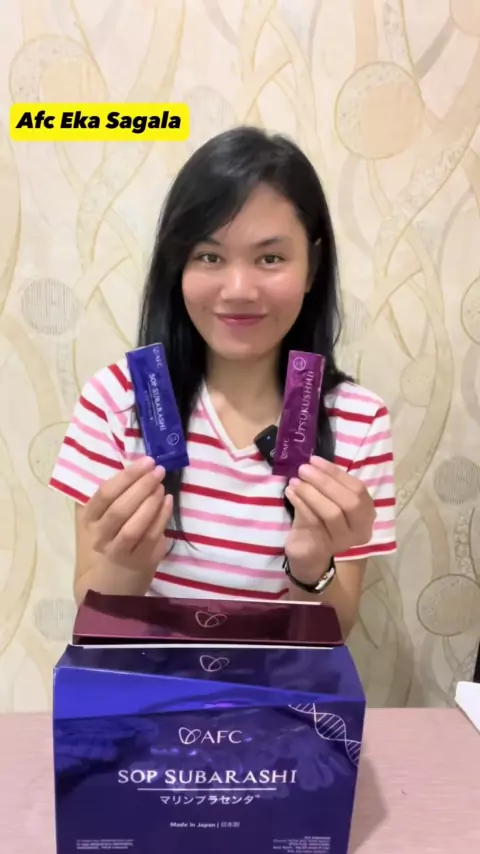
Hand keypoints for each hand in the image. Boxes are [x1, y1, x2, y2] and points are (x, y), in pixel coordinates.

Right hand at [84, 457, 172, 574]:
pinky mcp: (139, 563)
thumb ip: (107, 501)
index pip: (104, 494)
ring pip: (133, 526)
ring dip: (150, 502)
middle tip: (157, 470)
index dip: (126, 476)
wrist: (105, 591)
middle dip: (141, 485)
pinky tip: (168, 502)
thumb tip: (133, 470)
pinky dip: (161, 517)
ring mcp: (119, 552)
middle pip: (119, 508)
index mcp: (88, 522)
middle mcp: (100, 538)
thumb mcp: (94, 524)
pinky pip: (151, 538)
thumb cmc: (102, 549)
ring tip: (162, 486)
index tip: (145, 462)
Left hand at [284, 456, 374, 579]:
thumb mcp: (328, 500)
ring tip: (294, 481)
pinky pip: (314, 522)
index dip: (336, 473)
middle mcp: (360, 529)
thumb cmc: (320, 520)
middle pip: (349, 502)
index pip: (358, 489)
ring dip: (311, 493)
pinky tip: (290, 492)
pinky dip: (301, 504)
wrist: (309, 552)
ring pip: (332, 513)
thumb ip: (327, 484)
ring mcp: (343, 541)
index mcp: (366, 513)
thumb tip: (313, 462)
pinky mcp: (324, 548)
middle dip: (325, 482)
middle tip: (303, 469)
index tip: (315, 460)